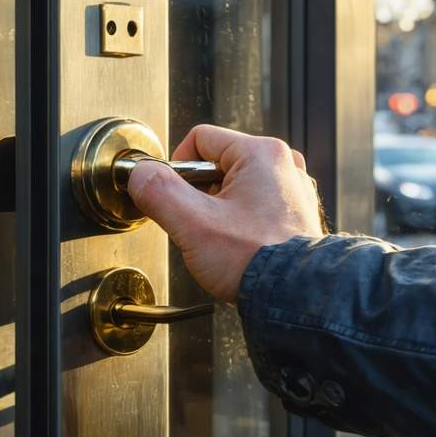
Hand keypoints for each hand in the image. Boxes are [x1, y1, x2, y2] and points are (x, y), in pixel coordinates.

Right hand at [127, 125, 323, 302]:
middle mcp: (283, 165)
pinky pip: (255, 206)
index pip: (200, 139)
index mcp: (261, 153)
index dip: (176, 167)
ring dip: (219, 210)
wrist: (294, 297)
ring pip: (235, 187)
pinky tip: (238, 246)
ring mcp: (293, 190)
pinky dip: (240, 223)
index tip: (173, 196)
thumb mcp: (192, 224)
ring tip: (220, 238)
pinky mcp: (296, 215)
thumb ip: (158, 191)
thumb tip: (140, 174)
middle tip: (198, 224)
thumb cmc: (254, 260)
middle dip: (199, 194)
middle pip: (218, 164)